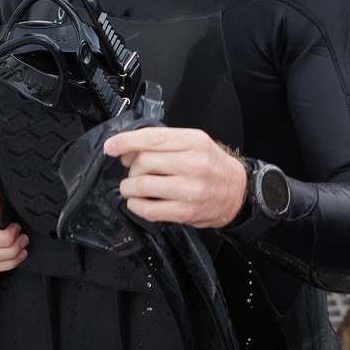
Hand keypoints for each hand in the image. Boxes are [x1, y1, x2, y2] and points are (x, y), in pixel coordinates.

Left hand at [103, 126, 246, 228]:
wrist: (238, 192)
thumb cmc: (213, 166)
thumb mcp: (196, 143)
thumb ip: (167, 143)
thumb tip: (130, 149)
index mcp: (194, 141)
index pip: (152, 138)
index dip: (126, 142)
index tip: (111, 146)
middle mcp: (193, 163)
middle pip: (144, 161)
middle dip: (130, 167)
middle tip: (131, 171)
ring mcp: (190, 189)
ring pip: (143, 185)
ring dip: (129, 187)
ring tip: (131, 187)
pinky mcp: (186, 212)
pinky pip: (150, 209)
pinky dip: (136, 206)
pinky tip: (137, 202)